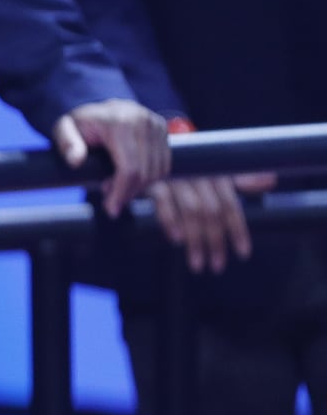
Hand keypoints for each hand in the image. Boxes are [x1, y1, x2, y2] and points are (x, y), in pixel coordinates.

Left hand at [51, 99, 170, 213]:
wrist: (96, 109)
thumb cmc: (78, 124)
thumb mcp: (63, 130)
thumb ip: (66, 144)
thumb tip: (75, 161)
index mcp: (120, 122)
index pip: (130, 168)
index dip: (122, 192)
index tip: (111, 209)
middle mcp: (143, 121)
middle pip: (146, 172)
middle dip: (129, 192)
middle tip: (111, 201)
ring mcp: (156, 125)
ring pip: (158, 170)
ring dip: (140, 187)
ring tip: (116, 186)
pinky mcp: (163, 130)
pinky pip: (164, 164)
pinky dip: (150, 177)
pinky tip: (129, 178)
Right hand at [150, 172, 277, 274]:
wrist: (143, 148)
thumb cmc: (183, 165)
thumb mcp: (211, 170)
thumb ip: (238, 180)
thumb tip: (270, 180)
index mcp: (215, 173)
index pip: (231, 205)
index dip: (238, 230)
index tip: (243, 254)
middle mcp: (197, 174)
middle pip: (212, 212)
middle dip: (216, 242)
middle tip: (217, 267)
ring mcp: (175, 177)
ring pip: (192, 211)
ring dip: (195, 240)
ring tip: (197, 264)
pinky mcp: (152, 180)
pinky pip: (163, 202)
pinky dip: (170, 221)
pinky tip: (176, 240)